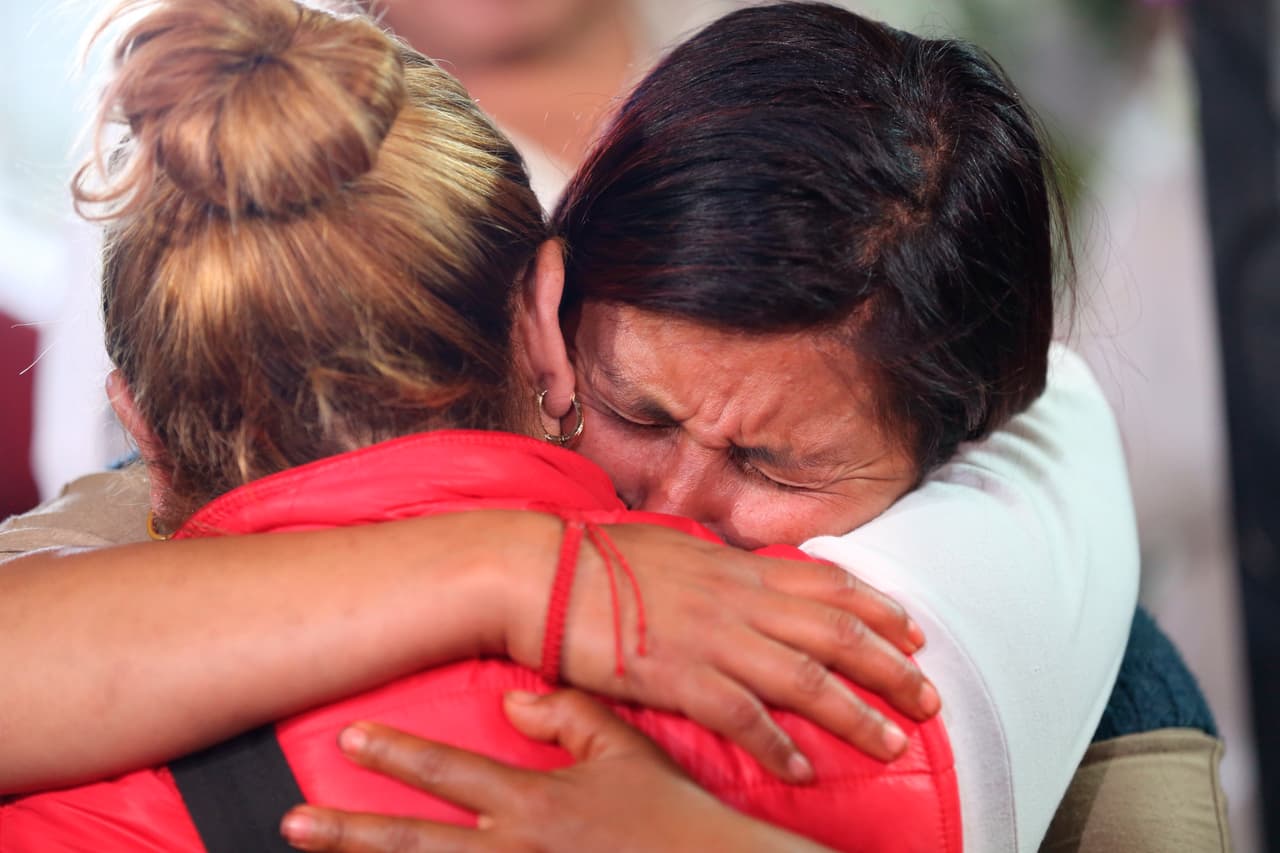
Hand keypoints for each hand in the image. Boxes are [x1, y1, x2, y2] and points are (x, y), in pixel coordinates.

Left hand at [280, 690, 833, 852]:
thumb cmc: (673, 817)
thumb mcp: (626, 751)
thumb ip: (568, 715)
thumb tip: (512, 699)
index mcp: (535, 805)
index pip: (450, 774)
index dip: (397, 754)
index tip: (350, 736)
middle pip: (414, 846)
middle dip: (350, 834)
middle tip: (294, 823)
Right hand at [501, 521, 939, 781]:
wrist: (538, 574)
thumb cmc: (594, 560)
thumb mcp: (670, 549)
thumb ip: (715, 568)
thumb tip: (739, 574)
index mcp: (734, 566)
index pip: (826, 584)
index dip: (876, 608)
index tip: (911, 630)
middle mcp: (736, 599)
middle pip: (835, 634)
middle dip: (890, 667)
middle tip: (928, 697)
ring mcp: (711, 637)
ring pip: (806, 679)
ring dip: (855, 715)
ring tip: (892, 744)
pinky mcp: (679, 676)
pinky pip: (745, 717)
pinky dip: (779, 746)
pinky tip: (801, 771)